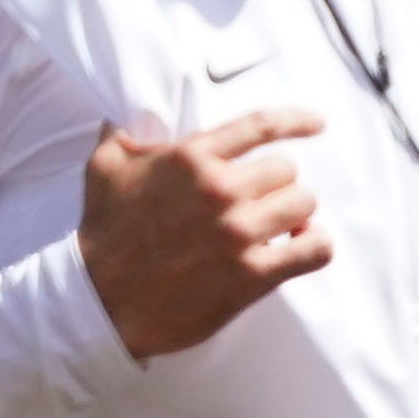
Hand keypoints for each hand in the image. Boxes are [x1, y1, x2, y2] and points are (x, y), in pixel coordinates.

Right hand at [81, 108, 328, 361]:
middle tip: (263, 199)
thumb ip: (123, 133)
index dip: (297, 121)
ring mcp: (239, 234)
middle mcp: (220, 190)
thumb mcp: (104, 167)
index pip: (261, 126)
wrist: (102, 300)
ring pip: (303, 205)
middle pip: (287, 170)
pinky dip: (316, 245)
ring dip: (296, 213)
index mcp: (192, 158)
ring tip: (281, 224)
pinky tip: (303, 245)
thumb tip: (126, 117)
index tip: (316, 125)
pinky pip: (314, 250)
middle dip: (278, 184)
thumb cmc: (105, 233)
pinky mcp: (252, 275)